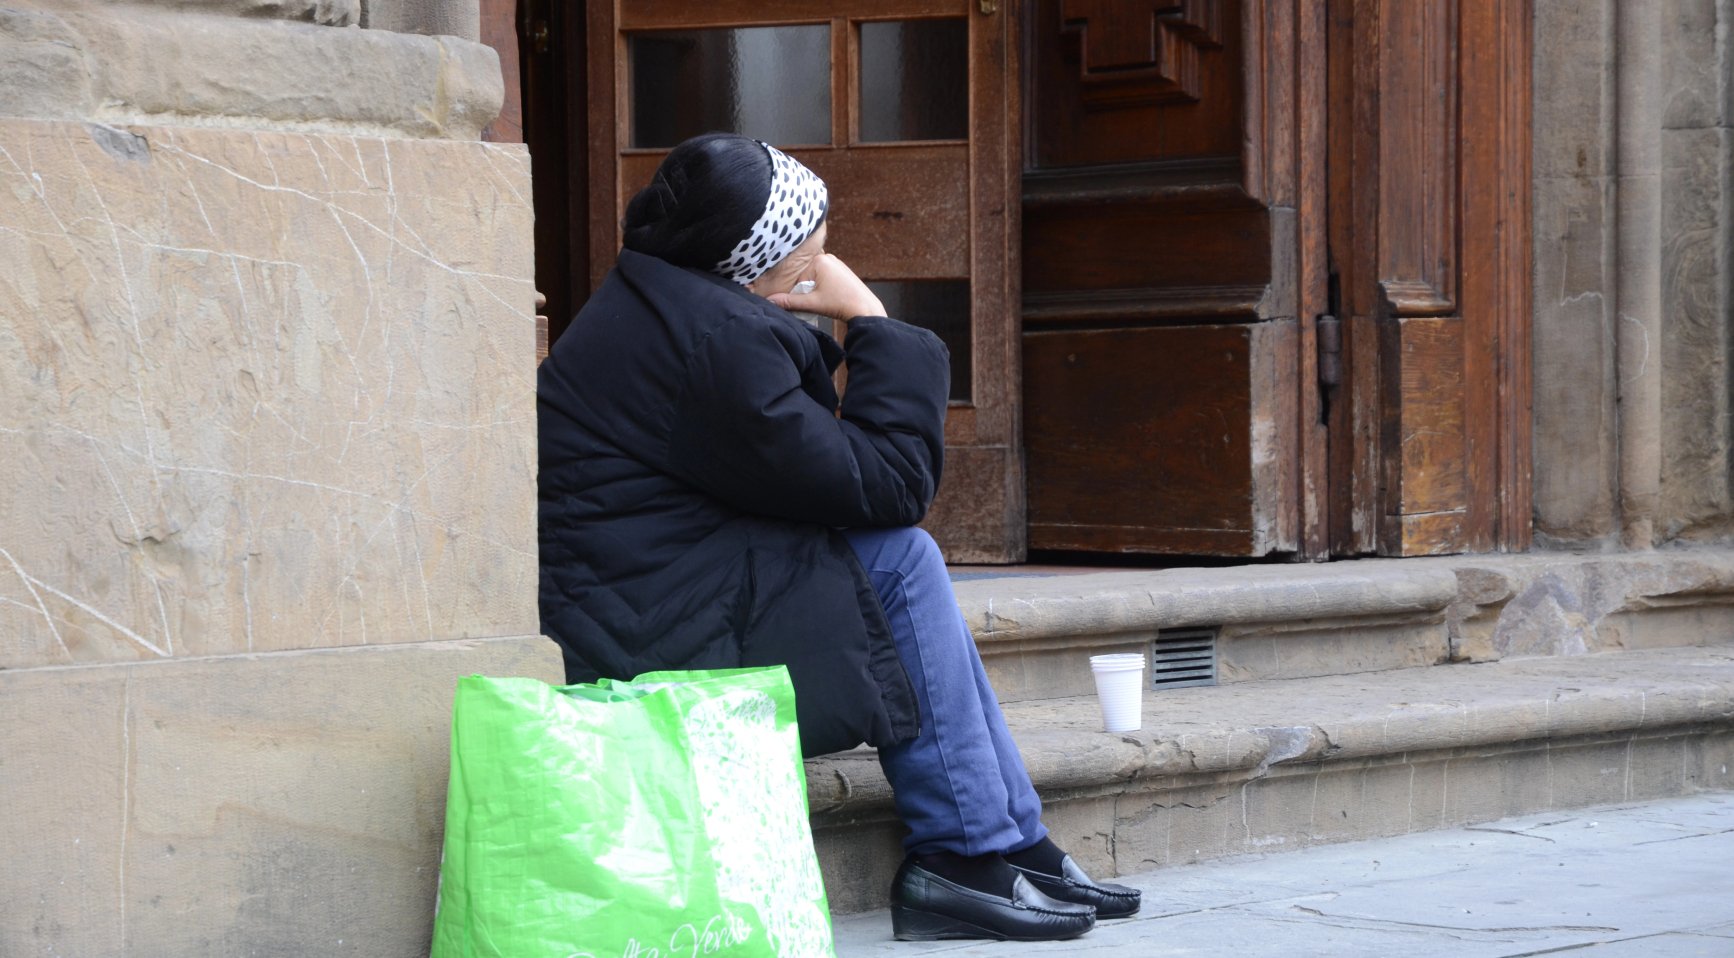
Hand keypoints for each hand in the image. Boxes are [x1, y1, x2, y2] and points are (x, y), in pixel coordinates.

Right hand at [766, 253, 885, 321]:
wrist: (865, 309)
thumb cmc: (841, 303)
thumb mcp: (812, 303)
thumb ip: (790, 301)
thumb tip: (770, 301)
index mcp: (819, 261)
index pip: (798, 278)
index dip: (800, 293)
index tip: (811, 302)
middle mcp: (827, 257)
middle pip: (806, 277)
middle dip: (808, 291)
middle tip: (821, 301)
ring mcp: (836, 263)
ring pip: (815, 279)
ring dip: (816, 290)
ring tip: (828, 299)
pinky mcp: (841, 270)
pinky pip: (824, 278)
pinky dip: (823, 288)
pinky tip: (832, 296)